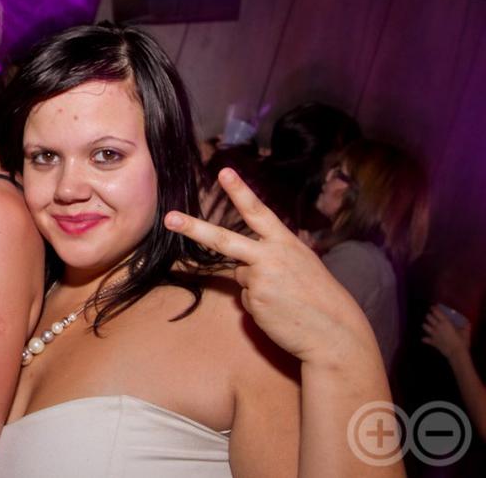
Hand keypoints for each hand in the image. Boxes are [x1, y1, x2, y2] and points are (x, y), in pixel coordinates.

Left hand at [164, 168, 375, 366]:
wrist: (335, 333)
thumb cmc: (320, 297)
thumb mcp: (301, 263)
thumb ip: (272, 255)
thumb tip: (244, 265)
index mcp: (285, 242)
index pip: (258, 211)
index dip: (240, 191)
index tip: (223, 172)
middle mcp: (269, 256)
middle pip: (222, 239)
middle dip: (193, 227)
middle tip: (169, 218)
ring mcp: (259, 279)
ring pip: (241, 276)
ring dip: (257, 287)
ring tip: (285, 298)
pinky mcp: (253, 302)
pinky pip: (245, 299)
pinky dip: (259, 306)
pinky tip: (279, 311)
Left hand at [422, 305, 471, 360]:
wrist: (457, 353)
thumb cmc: (462, 342)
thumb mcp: (466, 333)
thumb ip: (466, 327)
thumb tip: (467, 323)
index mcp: (445, 323)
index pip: (437, 312)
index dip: (434, 309)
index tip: (433, 307)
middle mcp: (437, 326)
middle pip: (428, 317)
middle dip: (429, 316)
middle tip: (431, 316)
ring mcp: (433, 334)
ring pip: (424, 326)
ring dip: (425, 325)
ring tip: (428, 325)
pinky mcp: (432, 342)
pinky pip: (425, 339)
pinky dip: (425, 339)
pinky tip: (424, 339)